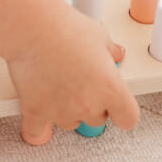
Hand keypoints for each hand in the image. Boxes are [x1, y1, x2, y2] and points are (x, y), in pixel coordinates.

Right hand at [7, 5, 139, 141]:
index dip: (123, 113)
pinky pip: (37, 131)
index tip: (118, 107)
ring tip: (57, 86)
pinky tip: (37, 112)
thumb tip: (116, 53)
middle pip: (97, 120)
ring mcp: (61, 112)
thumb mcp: (99, 36)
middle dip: (92, 105)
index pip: (128, 118)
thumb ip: (111, 51)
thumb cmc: (65, 29)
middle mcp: (88, 105)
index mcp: (110, 88)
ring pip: (70, 123)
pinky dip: (37, 125)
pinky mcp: (36, 112)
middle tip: (81, 84)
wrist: (32, 29)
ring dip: (66, 111)